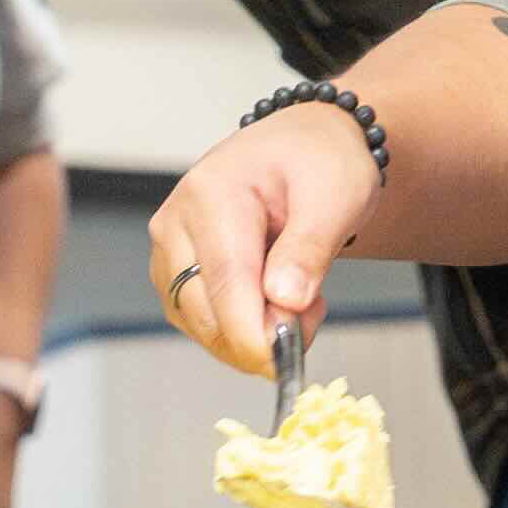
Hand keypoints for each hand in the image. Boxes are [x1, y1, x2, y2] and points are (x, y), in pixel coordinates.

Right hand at [148, 101, 380, 378]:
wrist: (308, 143)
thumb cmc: (321, 160)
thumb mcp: (336, 195)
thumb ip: (310, 249)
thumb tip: (284, 301)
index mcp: (212, 194)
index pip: (224, 282)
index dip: (252, 335)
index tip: (284, 363)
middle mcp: (177, 220)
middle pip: (203, 311)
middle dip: (259, 336)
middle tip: (312, 316)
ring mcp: (170, 246)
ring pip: (198, 323)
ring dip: (250, 333)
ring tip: (300, 297)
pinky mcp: (176, 268)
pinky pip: (199, 319)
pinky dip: (239, 327)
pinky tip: (275, 301)